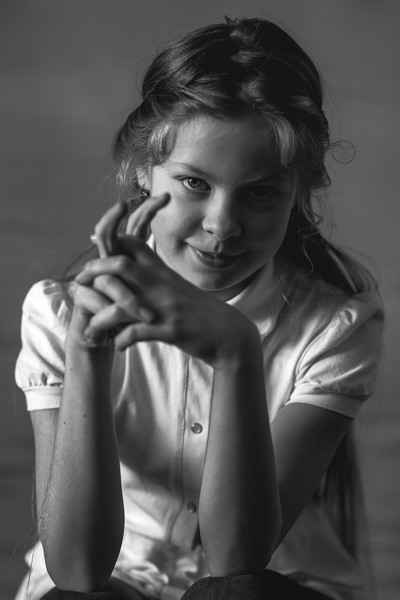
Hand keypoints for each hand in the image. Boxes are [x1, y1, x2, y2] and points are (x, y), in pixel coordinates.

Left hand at [76, 196, 256, 365]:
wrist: (230, 334)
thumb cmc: (200, 313)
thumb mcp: (177, 288)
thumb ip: (155, 278)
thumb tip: (132, 273)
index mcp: (162, 273)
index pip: (131, 244)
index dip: (108, 244)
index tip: (93, 263)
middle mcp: (162, 285)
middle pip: (119, 265)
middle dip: (93, 271)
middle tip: (80, 286)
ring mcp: (166, 307)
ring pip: (121, 303)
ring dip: (100, 318)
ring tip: (92, 330)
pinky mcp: (171, 330)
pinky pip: (136, 333)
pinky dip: (121, 341)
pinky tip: (118, 347)